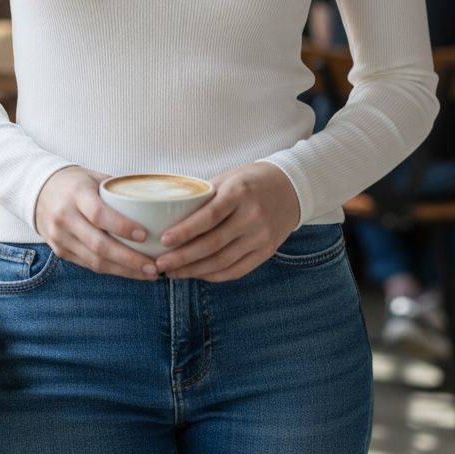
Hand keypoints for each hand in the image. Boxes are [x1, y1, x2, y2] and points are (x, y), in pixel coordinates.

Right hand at [34, 166, 157, 280]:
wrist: (38, 191)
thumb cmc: (75, 183)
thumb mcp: (94, 177)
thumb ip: (118, 191)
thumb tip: (153, 203)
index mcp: (76, 194)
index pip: (98, 214)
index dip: (121, 227)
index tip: (144, 235)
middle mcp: (65, 217)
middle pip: (98, 244)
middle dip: (129, 259)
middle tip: (153, 266)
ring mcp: (59, 237)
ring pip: (94, 261)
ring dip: (124, 270)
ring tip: (148, 273)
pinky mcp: (60, 251)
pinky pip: (88, 265)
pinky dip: (111, 270)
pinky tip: (130, 272)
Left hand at [153, 162, 300, 281]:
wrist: (293, 187)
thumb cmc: (253, 180)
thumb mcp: (229, 178)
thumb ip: (205, 195)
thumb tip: (172, 212)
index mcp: (239, 193)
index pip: (209, 216)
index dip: (185, 231)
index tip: (164, 240)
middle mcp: (252, 217)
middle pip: (213, 244)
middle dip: (183, 257)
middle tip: (161, 264)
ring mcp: (261, 237)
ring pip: (223, 261)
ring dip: (195, 270)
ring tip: (173, 272)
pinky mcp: (266, 251)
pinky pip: (237, 270)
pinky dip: (215, 275)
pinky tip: (197, 274)